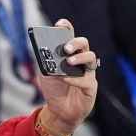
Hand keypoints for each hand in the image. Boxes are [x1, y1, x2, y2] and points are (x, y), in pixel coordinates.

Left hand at [36, 19, 97, 135]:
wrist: (59, 111)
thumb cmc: (54, 89)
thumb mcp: (45, 74)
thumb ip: (45, 62)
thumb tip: (44, 52)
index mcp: (69, 54)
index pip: (70, 36)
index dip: (66, 27)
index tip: (59, 24)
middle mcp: (80, 60)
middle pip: (84, 43)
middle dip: (75, 42)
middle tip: (66, 48)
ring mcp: (87, 72)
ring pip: (90, 57)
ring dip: (79, 58)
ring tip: (68, 62)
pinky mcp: (91, 87)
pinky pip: (86, 80)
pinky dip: (74, 79)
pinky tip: (65, 79)